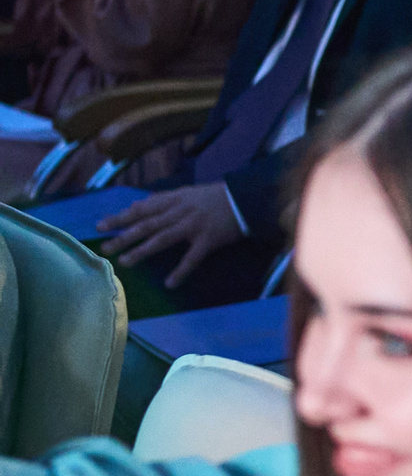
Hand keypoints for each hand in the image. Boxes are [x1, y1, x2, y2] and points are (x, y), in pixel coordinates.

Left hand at [98, 183, 243, 284]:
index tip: (101, 226)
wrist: (246, 198)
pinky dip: (181, 270)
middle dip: (124, 236)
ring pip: (163, 238)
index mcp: (175, 199)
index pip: (142, 208)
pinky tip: (170, 283)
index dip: (121, 217)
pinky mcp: (209, 240)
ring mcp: (194, 226)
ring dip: (143, 251)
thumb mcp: (188, 192)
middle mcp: (180, 211)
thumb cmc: (216, 197)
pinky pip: (193, 257)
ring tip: (125, 262)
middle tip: (105, 249)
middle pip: (147, 224)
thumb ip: (165, 200)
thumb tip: (139, 206)